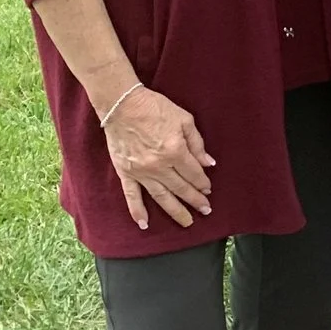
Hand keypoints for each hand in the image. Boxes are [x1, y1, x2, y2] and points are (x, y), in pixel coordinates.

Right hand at [103, 87, 214, 230]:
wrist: (122, 105)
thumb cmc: (156, 108)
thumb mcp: (184, 120)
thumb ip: (197, 144)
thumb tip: (208, 163)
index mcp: (175, 151)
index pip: (193, 174)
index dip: (203, 183)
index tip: (209, 190)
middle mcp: (158, 165)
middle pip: (180, 188)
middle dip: (195, 200)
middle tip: (206, 210)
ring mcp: (140, 171)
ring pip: (161, 197)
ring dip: (175, 210)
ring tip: (187, 222)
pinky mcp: (126, 172)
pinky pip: (131, 196)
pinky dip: (137, 211)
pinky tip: (144, 224)